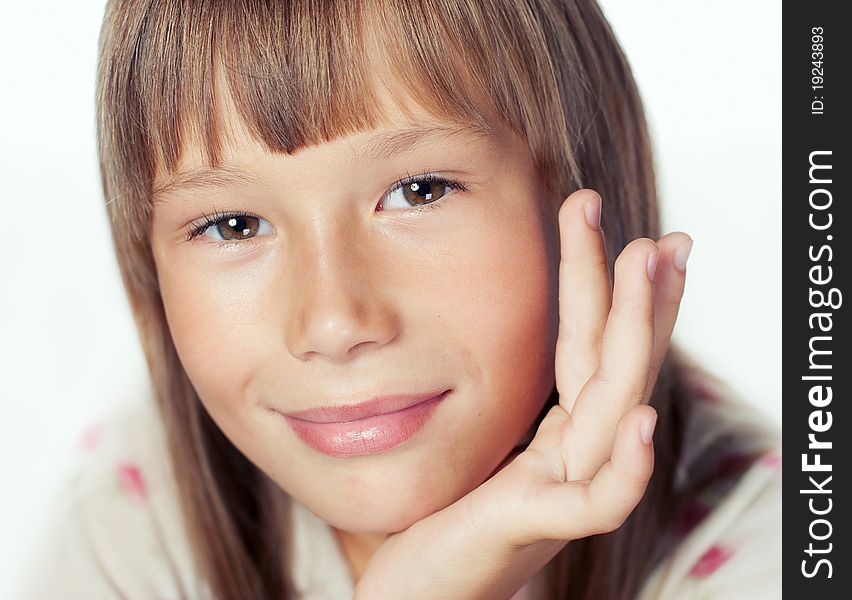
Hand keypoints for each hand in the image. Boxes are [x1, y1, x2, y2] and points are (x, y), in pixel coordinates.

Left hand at [353, 189, 691, 599]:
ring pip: (614, 407)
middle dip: (636, 290)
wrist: (418, 599)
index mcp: (557, 431)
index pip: (587, 345)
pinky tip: (639, 418)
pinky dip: (625, 463)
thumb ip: (497, 401)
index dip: (600, 282)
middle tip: (657, 227)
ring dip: (638, 334)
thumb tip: (475, 338)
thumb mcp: (474, 442)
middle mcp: (572, 455)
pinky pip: (596, 501)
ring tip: (649, 262)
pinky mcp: (536, 528)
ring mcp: (560, 490)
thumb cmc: (439, 521)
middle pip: (614, 362)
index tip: (605, 216)